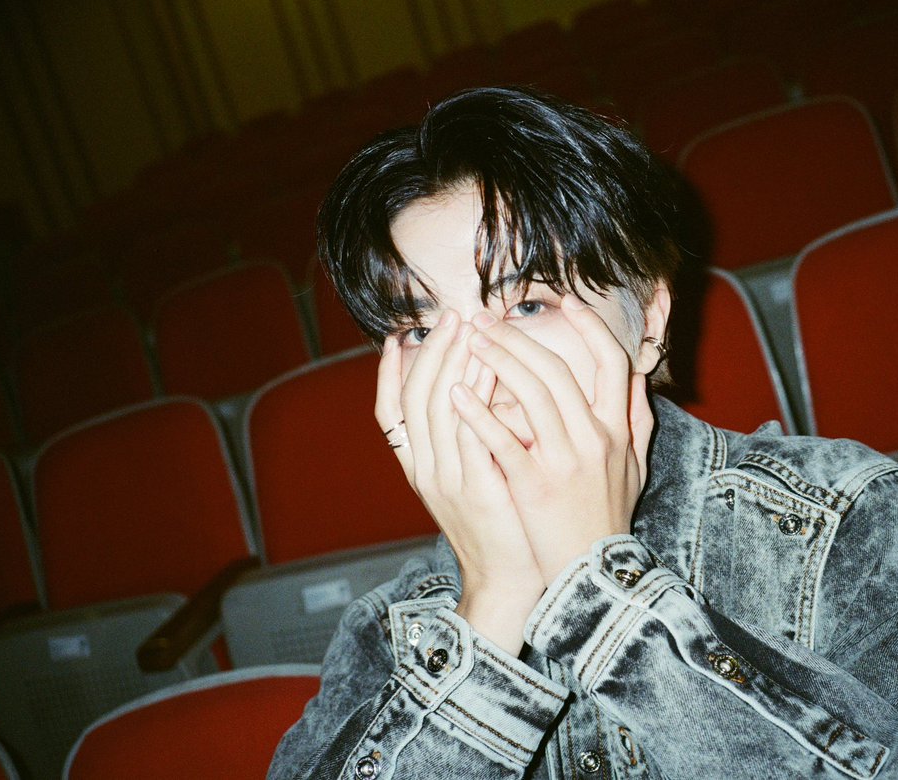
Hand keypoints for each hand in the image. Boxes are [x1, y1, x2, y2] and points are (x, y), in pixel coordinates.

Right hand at [376, 313, 544, 653]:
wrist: (510, 581)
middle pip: (414, 398)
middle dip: (431, 352)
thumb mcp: (474, 480)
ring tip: (467, 327)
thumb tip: (475, 394)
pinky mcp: (474, 486)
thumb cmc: (502, 528)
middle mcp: (424, 471)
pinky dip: (474, 395)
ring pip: (437, 406)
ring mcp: (446, 479)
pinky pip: (468, 430)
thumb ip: (467, 441)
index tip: (395, 337)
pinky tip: (489, 367)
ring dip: (451, 362)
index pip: (388, 413)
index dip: (386, 374)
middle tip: (450, 316)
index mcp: (418, 469)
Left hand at [450, 295, 653, 583]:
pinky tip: (456, 392)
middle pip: (558, 370)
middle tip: (487, 319)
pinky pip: (504, 439)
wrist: (592, 575)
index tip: (567, 302)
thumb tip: (637, 379)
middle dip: (519, 338)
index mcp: (617, 431)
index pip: (611, 363)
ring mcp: (564, 461)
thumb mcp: (635, 469)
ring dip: (498, 360)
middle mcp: (594, 439)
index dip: (591, 328)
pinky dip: (479, 412)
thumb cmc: (608, 520)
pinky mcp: (535, 485)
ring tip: (469, 340)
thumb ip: (638, 421)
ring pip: (532, 393)